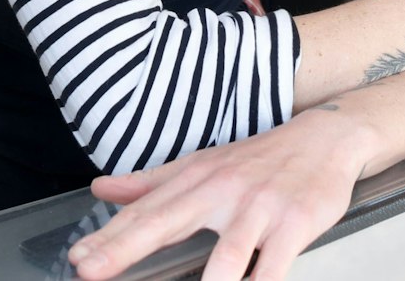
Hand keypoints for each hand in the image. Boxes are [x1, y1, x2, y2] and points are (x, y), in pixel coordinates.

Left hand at [69, 109, 368, 280]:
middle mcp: (223, 192)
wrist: (326, 137)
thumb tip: (101, 188)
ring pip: (227, 255)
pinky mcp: (294, 224)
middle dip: (126, 249)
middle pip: (168, 224)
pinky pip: (273, 266)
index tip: (78, 259)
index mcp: (196, 180)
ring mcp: (260, 209)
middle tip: (92, 270)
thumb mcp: (202, 165)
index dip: (109, 238)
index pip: (144, 212)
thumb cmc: (261, 158)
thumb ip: (151, 183)